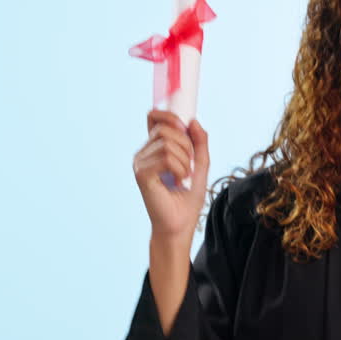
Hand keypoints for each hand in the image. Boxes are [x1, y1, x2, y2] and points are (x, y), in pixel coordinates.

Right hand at [133, 109, 209, 241]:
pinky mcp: (141, 173)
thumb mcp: (200, 165)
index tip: (184, 125)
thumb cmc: (187, 199)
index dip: (168, 115)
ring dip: (185, 160)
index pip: (154, 118)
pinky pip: (166, 156)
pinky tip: (178, 181)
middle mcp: (144, 153)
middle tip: (190, 165)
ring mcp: (140, 162)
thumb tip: (193, 120)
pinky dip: (180, 168)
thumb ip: (199, 142)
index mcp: (155, 148)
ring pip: (167, 142)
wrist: (180, 224)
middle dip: (186, 144)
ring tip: (184, 177)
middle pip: (165, 128)